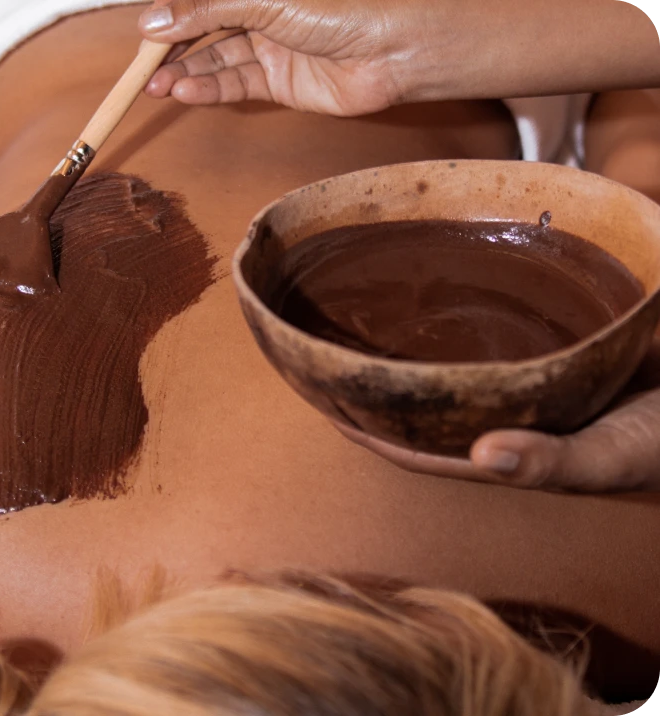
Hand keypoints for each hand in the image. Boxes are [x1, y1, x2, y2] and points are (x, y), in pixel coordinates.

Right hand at [138, 0, 659, 114]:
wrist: (396, 49)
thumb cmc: (343, 6)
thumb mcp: (262, 0)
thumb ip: (206, 10)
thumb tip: (153, 20)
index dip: (171, 11)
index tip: (143, 28)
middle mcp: (263, 10)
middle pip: (205, 26)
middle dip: (173, 44)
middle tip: (141, 63)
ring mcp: (272, 46)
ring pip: (216, 58)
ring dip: (185, 70)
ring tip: (155, 84)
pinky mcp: (281, 83)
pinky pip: (236, 84)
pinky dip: (209, 88)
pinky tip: (183, 90)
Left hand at [336, 336, 659, 492]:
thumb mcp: (613, 456)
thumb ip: (552, 462)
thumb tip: (481, 454)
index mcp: (509, 451)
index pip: (421, 448)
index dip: (373, 431)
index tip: (326, 405)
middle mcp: (506, 420)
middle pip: (426, 409)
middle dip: (379, 392)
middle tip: (328, 358)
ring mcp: (522, 389)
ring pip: (450, 377)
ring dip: (409, 361)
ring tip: (362, 331)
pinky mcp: (544, 358)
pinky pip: (485, 347)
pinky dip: (455, 334)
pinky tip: (434, 308)